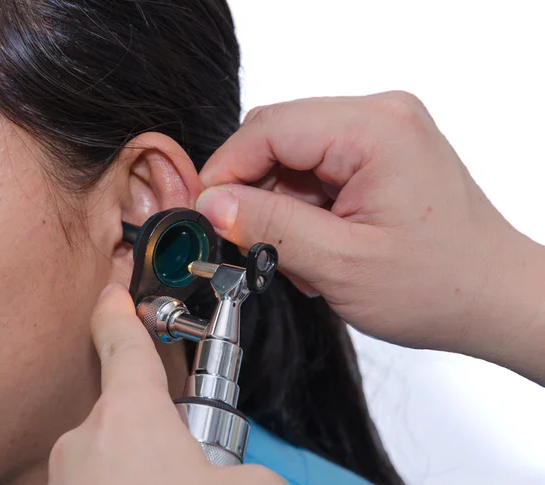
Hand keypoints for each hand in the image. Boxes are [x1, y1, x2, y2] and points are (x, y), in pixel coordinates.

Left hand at [48, 283, 283, 484]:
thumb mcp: (248, 481)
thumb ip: (249, 464)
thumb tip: (250, 471)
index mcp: (130, 415)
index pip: (123, 341)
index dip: (118, 310)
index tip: (112, 291)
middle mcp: (88, 438)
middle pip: (131, 406)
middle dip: (163, 425)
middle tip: (191, 461)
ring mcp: (68, 475)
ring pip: (117, 449)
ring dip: (148, 463)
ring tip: (175, 479)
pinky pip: (102, 477)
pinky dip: (129, 481)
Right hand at [197, 94, 544, 381]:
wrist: (492, 298)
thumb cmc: (440, 286)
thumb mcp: (341, 264)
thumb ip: (269, 226)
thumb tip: (212, 202)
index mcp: (376, 129)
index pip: (269, 128)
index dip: (226, 170)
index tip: (206, 212)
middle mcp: (381, 117)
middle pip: (279, 137)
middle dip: (256, 193)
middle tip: (257, 244)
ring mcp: (382, 133)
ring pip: (293, 158)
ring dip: (283, 208)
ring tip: (305, 257)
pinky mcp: (378, 154)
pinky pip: (316, 170)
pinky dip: (304, 209)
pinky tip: (321, 245)